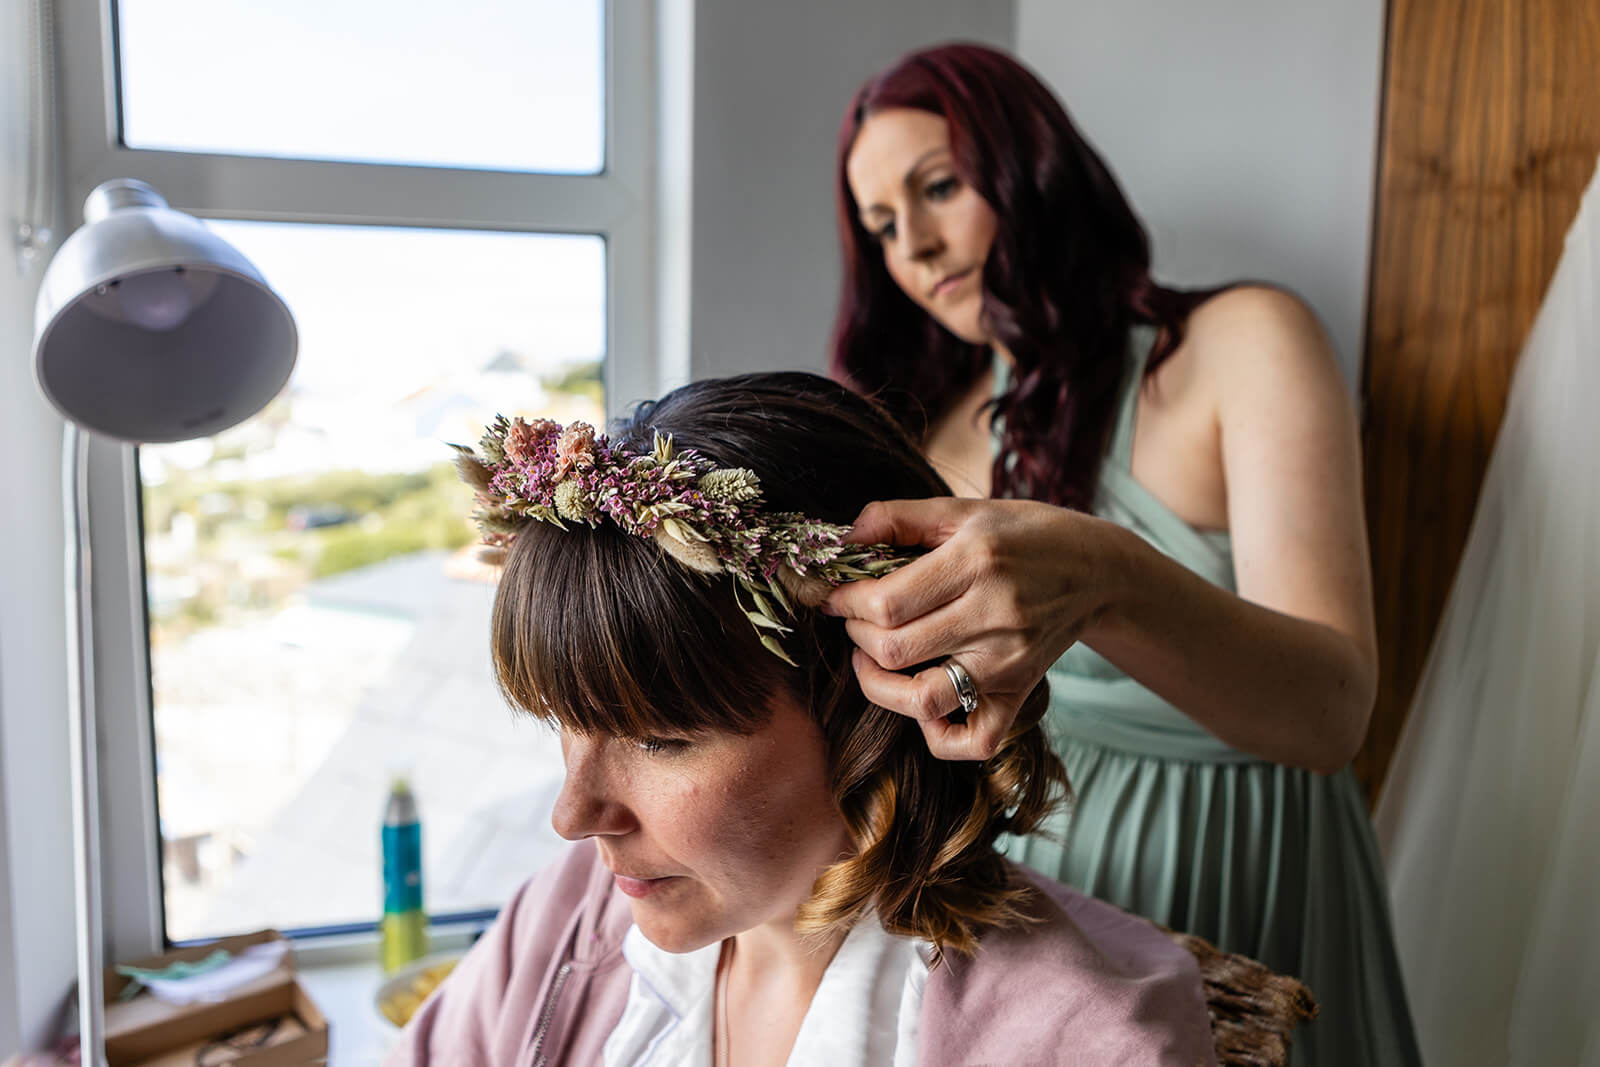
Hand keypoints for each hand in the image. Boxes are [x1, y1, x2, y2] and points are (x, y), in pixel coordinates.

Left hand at [823, 497, 1123, 759]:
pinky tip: (920, 705)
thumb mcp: (964, 508)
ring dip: (878, 686)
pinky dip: (937, 735)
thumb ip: (898, 517)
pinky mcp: (1020, 692)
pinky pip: (974, 739)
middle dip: (855, 636)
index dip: (845, 603)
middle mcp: (994, 616)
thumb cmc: (1025, 534)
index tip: (835, 595)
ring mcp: (1009, 662)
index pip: (886, 602)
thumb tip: (843, 538)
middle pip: (895, 650)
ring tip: (870, 660)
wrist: (1098, 571)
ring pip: (923, 700)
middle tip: (853, 620)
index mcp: (976, 561)